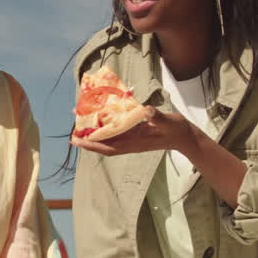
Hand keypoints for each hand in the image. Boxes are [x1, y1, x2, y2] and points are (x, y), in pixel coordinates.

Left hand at [70, 108, 195, 156]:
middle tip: (73, 132)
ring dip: (95, 135)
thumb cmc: (176, 130)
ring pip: (109, 140)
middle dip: (88, 140)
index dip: (92, 145)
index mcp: (135, 143)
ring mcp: (132, 140)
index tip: (77, 141)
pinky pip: (116, 134)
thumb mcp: (167, 121)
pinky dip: (106, 129)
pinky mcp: (135, 135)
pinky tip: (101, 121)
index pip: (108, 147)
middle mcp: (130, 143)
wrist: (185, 137)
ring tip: (81, 126)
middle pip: (104, 144)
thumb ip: (156, 116)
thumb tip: (145, 110)